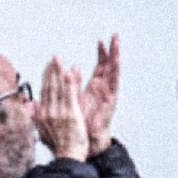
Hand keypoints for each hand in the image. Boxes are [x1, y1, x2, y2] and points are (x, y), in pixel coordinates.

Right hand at [35, 58, 88, 162]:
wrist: (68, 156)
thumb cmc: (59, 144)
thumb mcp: (44, 130)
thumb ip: (37, 115)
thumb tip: (30, 103)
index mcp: (42, 116)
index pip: (44, 92)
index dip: (46, 77)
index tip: (48, 65)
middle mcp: (48, 113)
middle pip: (50, 88)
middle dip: (51, 71)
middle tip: (54, 57)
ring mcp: (59, 113)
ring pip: (58, 88)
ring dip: (59, 72)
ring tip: (60, 60)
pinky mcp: (70, 114)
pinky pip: (70, 94)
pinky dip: (69, 82)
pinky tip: (70, 71)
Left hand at [80, 36, 119, 157]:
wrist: (82, 142)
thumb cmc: (76, 126)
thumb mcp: (68, 103)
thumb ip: (68, 88)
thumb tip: (61, 76)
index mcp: (93, 88)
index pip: (97, 66)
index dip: (100, 53)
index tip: (100, 40)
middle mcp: (101, 88)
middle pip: (107, 64)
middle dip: (109, 50)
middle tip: (112, 35)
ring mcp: (107, 92)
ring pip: (112, 69)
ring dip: (115, 54)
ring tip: (116, 41)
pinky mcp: (110, 99)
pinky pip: (113, 81)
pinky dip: (115, 70)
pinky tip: (115, 60)